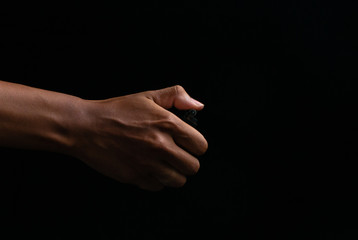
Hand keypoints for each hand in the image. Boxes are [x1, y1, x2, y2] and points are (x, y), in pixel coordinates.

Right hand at [70, 86, 207, 190]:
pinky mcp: (134, 177)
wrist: (85, 127)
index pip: (201, 146)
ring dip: (175, 173)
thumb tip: (199, 106)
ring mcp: (147, 163)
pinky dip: (157, 180)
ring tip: (165, 164)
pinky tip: (149, 168)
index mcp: (167, 123)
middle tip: (177, 155)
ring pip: (178, 181)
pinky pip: (158, 187)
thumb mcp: (148, 96)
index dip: (196, 145)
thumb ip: (177, 96)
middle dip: (188, 161)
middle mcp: (160, 145)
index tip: (188, 144)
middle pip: (193, 167)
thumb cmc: (117, 111)